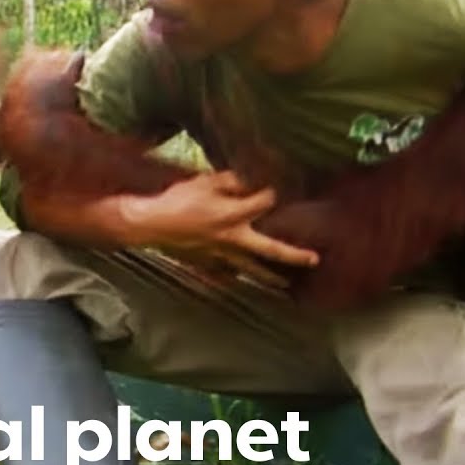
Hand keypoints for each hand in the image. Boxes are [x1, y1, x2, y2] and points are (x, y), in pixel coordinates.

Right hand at [122, 170, 319, 270]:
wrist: (150, 225)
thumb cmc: (176, 200)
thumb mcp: (203, 182)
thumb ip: (229, 181)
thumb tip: (245, 181)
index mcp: (234, 215)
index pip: (264, 203)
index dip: (270, 194)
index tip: (272, 189)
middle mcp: (234, 239)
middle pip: (271, 249)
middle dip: (294, 254)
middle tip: (314, 259)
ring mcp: (221, 256)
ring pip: (252, 269)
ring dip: (270, 277)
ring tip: (285, 284)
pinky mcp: (207, 264)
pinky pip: (226, 274)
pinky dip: (236, 278)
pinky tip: (241, 280)